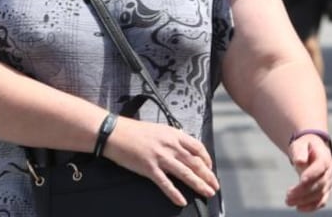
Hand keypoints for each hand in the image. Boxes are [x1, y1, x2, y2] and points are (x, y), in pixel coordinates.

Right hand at [103, 117, 219, 206]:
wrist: (116, 133)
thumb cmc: (136, 131)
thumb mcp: (160, 130)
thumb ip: (174, 138)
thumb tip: (184, 148)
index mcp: (175, 135)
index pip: (198, 148)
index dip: (207, 160)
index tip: (210, 169)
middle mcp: (171, 146)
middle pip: (195, 162)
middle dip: (208, 176)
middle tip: (215, 186)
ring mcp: (161, 158)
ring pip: (185, 173)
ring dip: (198, 184)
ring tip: (207, 192)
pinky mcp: (149, 168)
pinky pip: (165, 183)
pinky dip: (174, 193)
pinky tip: (181, 201)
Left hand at [285, 133, 331, 210]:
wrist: (313, 150)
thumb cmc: (305, 147)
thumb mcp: (301, 144)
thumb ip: (300, 151)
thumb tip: (299, 161)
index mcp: (325, 158)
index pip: (320, 168)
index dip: (312, 175)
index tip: (301, 181)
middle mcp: (329, 172)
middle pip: (319, 184)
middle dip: (303, 191)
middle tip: (287, 196)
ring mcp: (328, 182)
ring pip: (320, 195)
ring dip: (305, 200)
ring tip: (288, 201)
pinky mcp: (325, 191)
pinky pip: (321, 201)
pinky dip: (311, 207)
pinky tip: (298, 208)